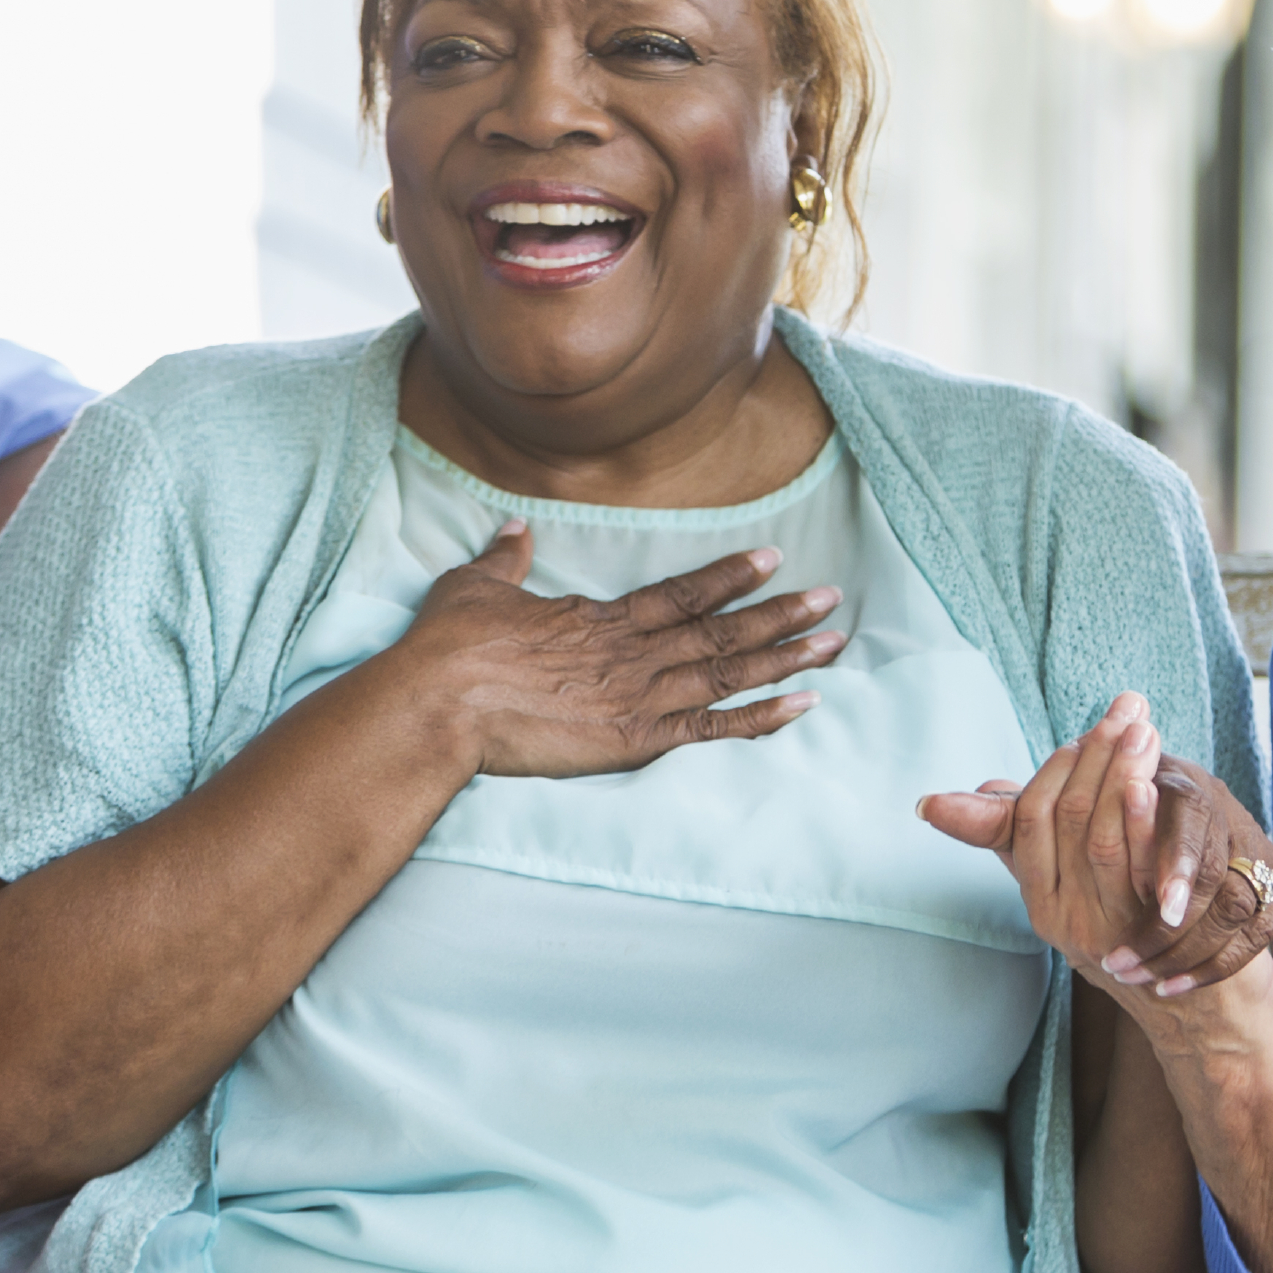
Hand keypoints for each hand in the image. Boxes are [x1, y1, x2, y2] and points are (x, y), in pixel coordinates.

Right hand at [389, 525, 842, 779]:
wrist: (438, 704)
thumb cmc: (450, 648)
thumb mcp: (475, 587)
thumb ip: (506, 559)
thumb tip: (514, 530)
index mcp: (603, 619)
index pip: (683, 592)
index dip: (731, 577)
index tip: (772, 559)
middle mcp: (634, 653)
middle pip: (723, 630)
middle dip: (781, 613)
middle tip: (832, 597)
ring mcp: (640, 698)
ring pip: (730, 674)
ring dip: (786, 658)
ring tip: (833, 643)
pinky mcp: (635, 742)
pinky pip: (713, 730)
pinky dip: (762, 718)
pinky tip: (802, 706)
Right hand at [922, 689, 1272, 1005]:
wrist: (1200, 1012)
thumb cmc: (1135, 932)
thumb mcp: (1073, 884)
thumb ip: (1025, 838)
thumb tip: (947, 799)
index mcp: (1040, 900)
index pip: (1029, 817)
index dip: (1061, 764)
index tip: (1096, 723)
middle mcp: (1063, 920)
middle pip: (1065, 819)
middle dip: (1097, 756)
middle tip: (1130, 712)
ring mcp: (1104, 933)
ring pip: (1100, 840)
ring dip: (1123, 777)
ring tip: (1147, 734)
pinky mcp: (1147, 940)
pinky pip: (1139, 873)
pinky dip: (1145, 824)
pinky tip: (1157, 786)